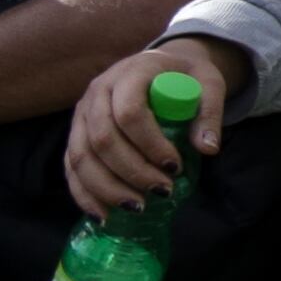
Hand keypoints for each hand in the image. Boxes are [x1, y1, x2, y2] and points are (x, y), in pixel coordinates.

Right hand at [67, 40, 244, 217]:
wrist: (161, 65)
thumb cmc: (185, 74)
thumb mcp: (208, 83)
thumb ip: (210, 112)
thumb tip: (207, 149)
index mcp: (130, 73)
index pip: (130, 112)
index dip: (150, 144)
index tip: (175, 165)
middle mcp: (97, 92)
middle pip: (102, 139)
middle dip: (132, 171)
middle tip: (162, 190)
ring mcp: (81, 113)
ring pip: (81, 156)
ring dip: (107, 188)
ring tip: (138, 207)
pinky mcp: (75, 133)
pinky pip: (70, 166)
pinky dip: (84, 194)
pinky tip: (104, 215)